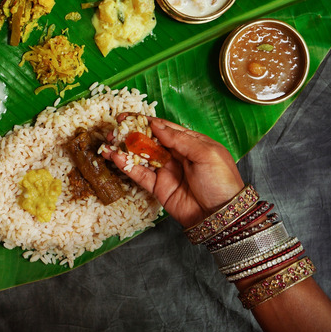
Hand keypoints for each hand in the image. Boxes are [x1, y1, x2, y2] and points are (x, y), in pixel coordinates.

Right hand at [101, 117, 243, 228]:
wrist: (221, 215)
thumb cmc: (220, 182)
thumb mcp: (206, 154)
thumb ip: (180, 139)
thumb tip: (156, 125)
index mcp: (190, 143)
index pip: (165, 129)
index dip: (146, 121)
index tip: (128, 116)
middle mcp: (176, 155)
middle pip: (149, 141)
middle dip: (131, 134)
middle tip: (115, 128)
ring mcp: (166, 171)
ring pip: (141, 157)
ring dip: (124, 149)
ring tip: (108, 143)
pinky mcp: (158, 187)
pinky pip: (139, 174)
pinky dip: (126, 166)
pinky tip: (115, 158)